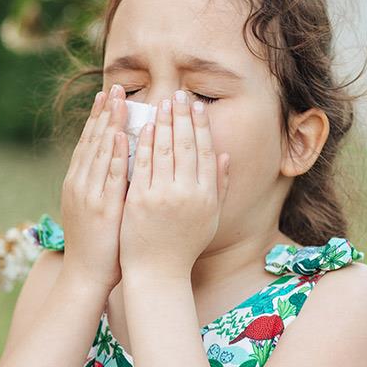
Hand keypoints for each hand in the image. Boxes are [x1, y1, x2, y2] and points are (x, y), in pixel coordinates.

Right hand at [59, 84, 128, 292]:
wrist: (86, 276)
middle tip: (114, 88)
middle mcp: (79, 185)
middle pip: (91, 142)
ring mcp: (88, 195)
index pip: (89, 144)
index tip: (108, 97)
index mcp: (79, 184)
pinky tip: (118, 135)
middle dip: (103, 114)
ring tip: (118, 100)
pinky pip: (107, 175)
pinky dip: (112, 154)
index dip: (98, 119)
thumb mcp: (100, 210)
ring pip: (97, 152)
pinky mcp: (99, 208)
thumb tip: (125, 163)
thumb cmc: (100, 246)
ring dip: (108, 124)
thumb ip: (108, 186)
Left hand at [119, 90, 230, 281]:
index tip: (197, 106)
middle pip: (187, 146)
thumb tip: (227, 155)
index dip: (202, 126)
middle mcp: (188, 194)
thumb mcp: (210, 217)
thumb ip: (220, 185)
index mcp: (207, 196)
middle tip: (178, 94)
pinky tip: (142, 126)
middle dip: (183, 116)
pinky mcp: (139, 200)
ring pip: (164, 150)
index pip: (207, 152)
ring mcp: (163, 196)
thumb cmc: (184, 245)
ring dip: (163, 123)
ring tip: (161, 103)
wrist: (157, 271)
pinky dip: (143, 144)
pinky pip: (142, 165)